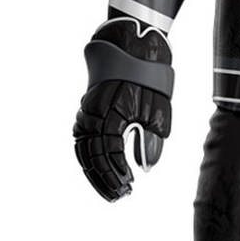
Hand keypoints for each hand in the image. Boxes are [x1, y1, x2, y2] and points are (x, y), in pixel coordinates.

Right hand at [73, 19, 172, 201]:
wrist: (132, 44)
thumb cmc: (148, 77)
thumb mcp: (157, 109)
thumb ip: (151, 139)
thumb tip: (146, 167)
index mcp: (108, 115)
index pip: (108, 154)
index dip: (117, 174)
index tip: (130, 186)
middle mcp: (91, 115)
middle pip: (92, 157)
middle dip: (105, 180)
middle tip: (120, 196)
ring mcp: (86, 111)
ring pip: (83, 150)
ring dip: (95, 173)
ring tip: (110, 190)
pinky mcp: (87, 109)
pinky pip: (82, 139)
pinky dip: (88, 158)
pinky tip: (98, 170)